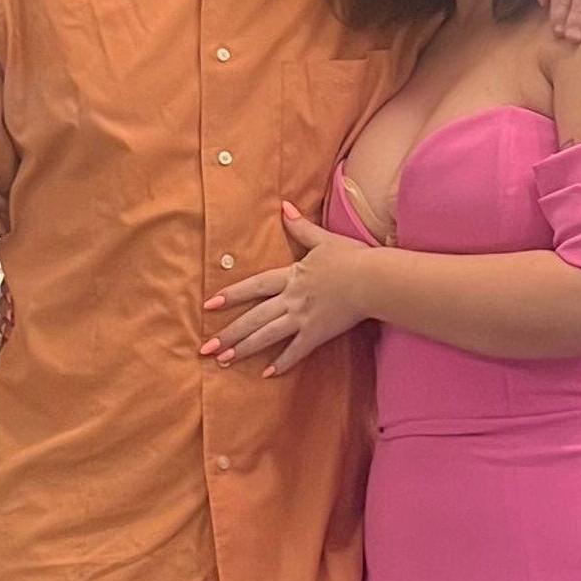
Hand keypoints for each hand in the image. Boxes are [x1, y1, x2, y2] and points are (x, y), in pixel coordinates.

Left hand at [202, 203, 381, 374]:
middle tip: (206, 348)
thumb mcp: (323, 239)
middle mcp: (292, 299)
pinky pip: (297, 351)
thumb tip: (284, 206)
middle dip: (229, 333)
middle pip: (254, 317)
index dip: (231, 295)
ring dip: (244, 349)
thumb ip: (301, 227)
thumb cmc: (352, 258)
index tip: (209, 305)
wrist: (374, 280)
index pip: (254, 286)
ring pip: (268, 336)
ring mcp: (304, 318)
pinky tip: (266, 374)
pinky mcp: (319, 333)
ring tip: (223, 361)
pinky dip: (282, 363)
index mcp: (291, 276)